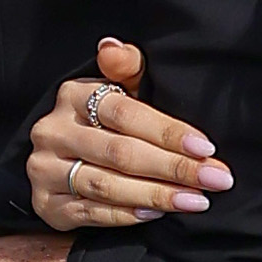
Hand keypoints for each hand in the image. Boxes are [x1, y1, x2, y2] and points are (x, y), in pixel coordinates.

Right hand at [26, 41, 225, 233]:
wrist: (61, 161)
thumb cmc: (102, 122)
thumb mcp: (116, 89)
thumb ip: (126, 68)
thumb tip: (111, 47)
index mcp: (72, 95)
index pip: (125, 113)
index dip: (168, 132)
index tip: (206, 148)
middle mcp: (53, 131)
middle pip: (120, 152)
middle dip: (174, 168)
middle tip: (215, 179)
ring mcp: (45, 169)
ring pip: (107, 185)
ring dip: (156, 194)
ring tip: (196, 200)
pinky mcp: (46, 204)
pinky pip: (91, 212)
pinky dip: (127, 214)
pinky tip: (157, 213)